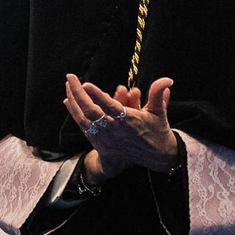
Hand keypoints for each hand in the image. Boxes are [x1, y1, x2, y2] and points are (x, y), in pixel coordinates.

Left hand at [64, 73, 178, 180]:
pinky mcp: (100, 141)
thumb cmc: (157, 131)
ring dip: (74, 101)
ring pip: (84, 118)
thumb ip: (158, 94)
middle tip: (71, 77)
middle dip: (78, 93)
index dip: (97, 95)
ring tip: (67, 86)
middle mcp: (115, 129)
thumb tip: (168, 79)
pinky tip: (67, 101)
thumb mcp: (159, 111)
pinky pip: (84, 126)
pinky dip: (74, 113)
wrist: (156, 156)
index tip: (86, 84)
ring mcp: (105, 136)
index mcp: (129, 120)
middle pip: (91, 110)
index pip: (109, 106)